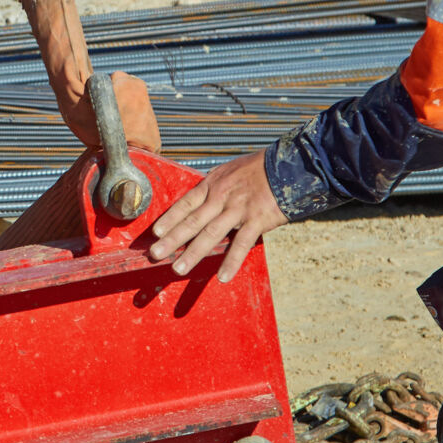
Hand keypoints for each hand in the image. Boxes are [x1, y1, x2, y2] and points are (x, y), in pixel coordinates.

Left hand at [146, 151, 285, 282]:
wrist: (288, 165)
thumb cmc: (260, 169)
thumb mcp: (231, 171)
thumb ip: (217, 188)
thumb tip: (203, 202)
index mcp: (213, 184)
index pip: (185, 203)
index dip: (170, 219)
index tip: (156, 233)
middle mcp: (221, 196)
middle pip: (192, 221)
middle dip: (172, 240)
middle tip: (155, 255)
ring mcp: (238, 209)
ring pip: (210, 234)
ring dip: (193, 253)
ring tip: (178, 269)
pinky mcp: (256, 220)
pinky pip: (241, 245)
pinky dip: (231, 262)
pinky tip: (223, 277)